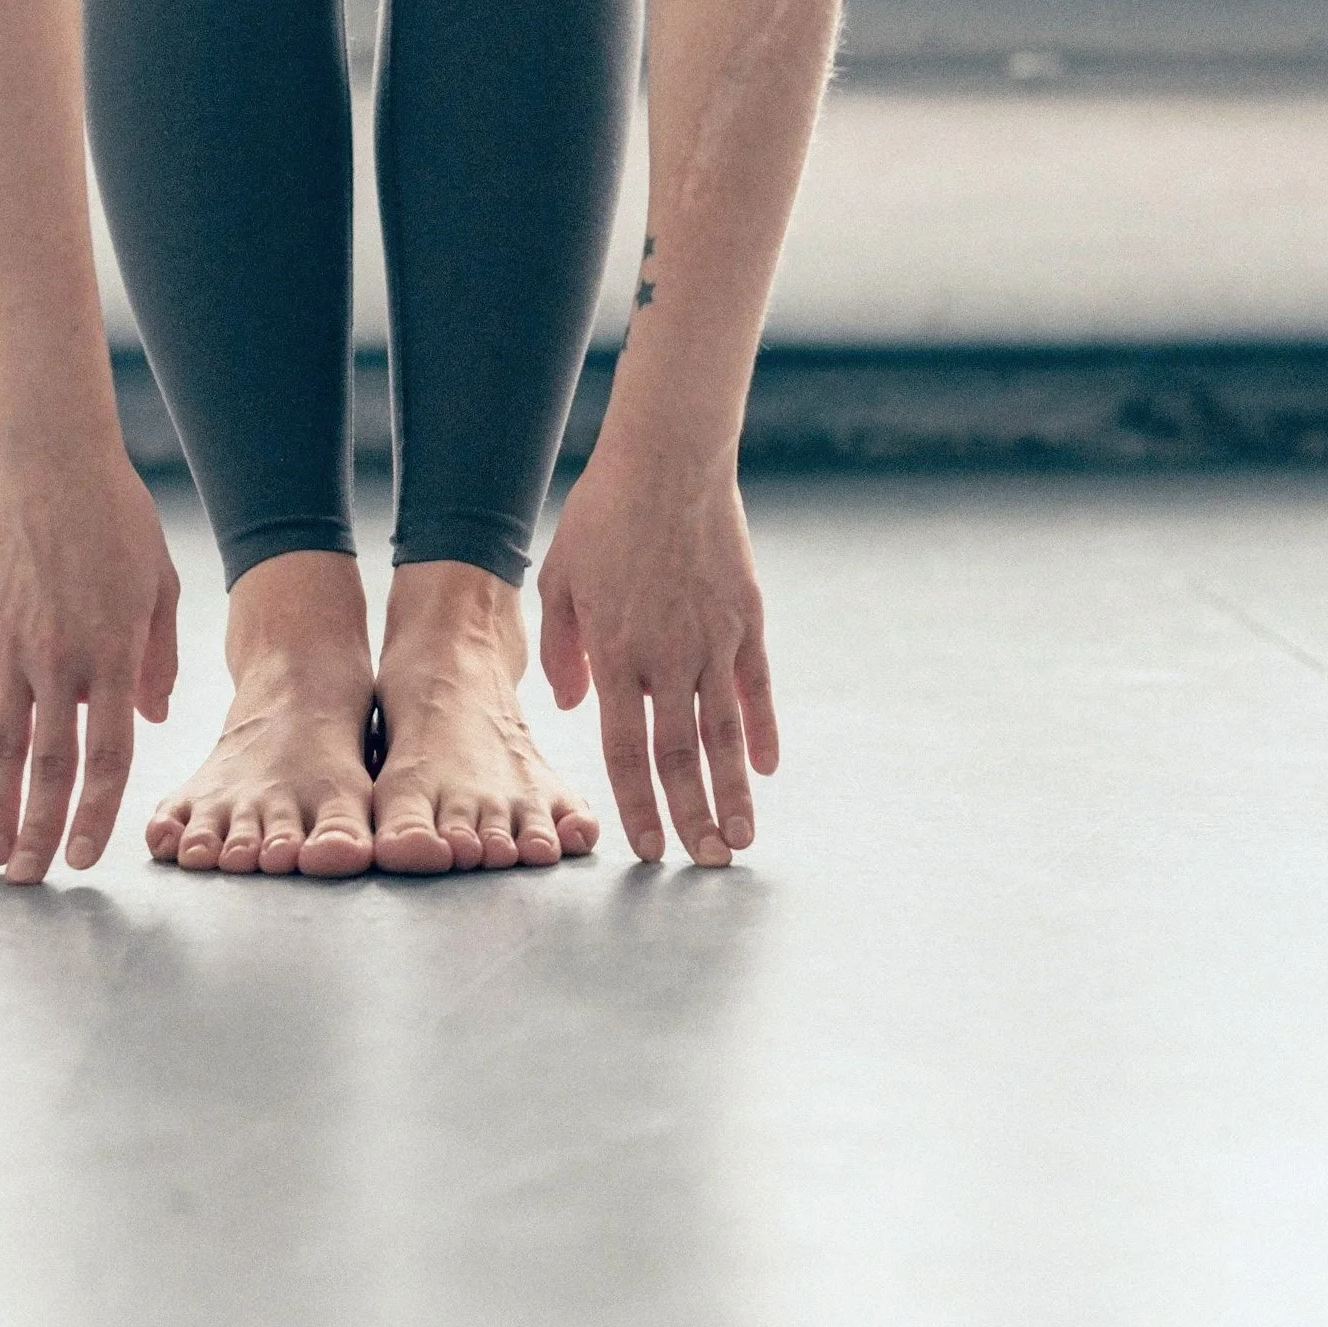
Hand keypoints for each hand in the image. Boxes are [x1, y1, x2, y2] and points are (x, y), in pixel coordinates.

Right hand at [0, 441, 179, 883]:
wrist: (50, 461)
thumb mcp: (160, 587)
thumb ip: (158, 660)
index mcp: (114, 653)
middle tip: (31, 882)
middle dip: (40, 832)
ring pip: (3, 745)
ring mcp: (11, 644)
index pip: (108, 754)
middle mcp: (59, 659)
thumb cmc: (119, 521)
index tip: (86, 857)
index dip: (96, 813)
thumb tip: (151, 720)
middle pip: (49, 766)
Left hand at [537, 444, 778, 865]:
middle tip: (706, 866)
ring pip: (724, 735)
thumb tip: (576, 707)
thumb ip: (566, 650)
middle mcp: (667, 658)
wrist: (669, 460)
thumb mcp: (561, 580)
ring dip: (733, 793)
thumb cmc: (603, 516)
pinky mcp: (747, 620)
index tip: (646, 850)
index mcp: (616, 655)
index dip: (638, 806)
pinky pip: (757, 688)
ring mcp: (713, 641)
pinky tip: (767, 770)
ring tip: (742, 840)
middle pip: (680, 757)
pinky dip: (763, 731)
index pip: (625, 751)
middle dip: (693, 818)